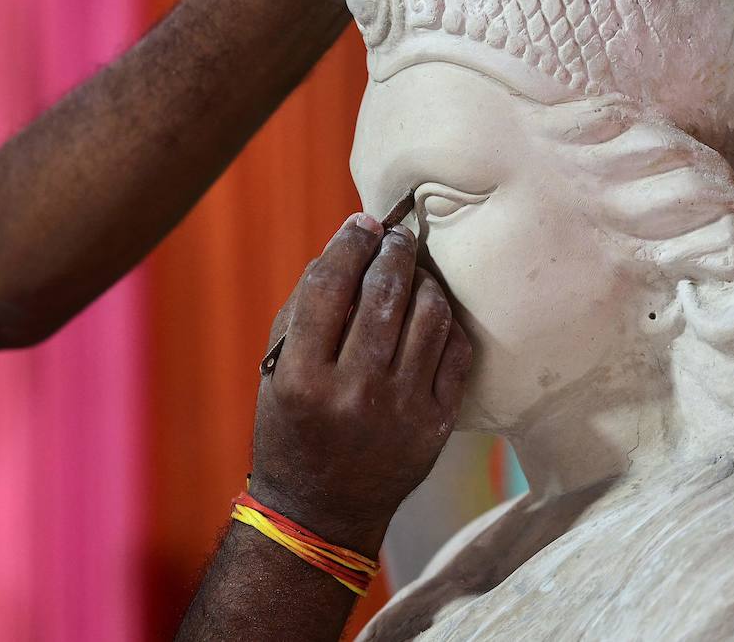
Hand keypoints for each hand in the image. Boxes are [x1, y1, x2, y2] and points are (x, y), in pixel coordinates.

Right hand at [249, 213, 471, 553]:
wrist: (322, 509)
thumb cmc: (291, 427)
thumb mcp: (277, 372)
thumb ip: (305, 311)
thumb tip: (348, 250)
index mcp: (303, 376)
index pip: (330, 286)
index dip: (349, 243)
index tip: (362, 223)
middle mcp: (354, 391)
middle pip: (385, 293)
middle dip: (393, 250)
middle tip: (397, 235)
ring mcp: (402, 409)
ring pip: (429, 315)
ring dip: (424, 281)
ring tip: (415, 271)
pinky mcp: (436, 425)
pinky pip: (456, 352)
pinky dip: (446, 323)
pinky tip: (432, 313)